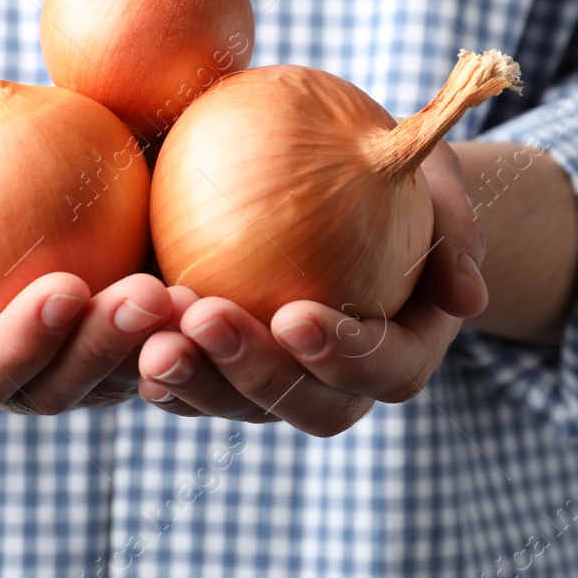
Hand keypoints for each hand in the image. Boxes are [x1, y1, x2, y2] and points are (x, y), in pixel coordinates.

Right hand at [0, 108, 174, 414]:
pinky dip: (191, 327)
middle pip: (62, 388)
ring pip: (123, 377)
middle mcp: (18, 379)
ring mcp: (77, 367)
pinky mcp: (126, 342)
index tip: (62, 287)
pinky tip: (223, 285)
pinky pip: (162, 347)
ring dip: (161, 344)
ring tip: (196, 296)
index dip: (22, 345)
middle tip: (148, 294)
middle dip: (104, 348)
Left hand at [135, 142, 487, 436]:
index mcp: (399, 351)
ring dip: (192, 376)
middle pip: (303, 406)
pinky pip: (182, 373)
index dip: (346, 357)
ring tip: (149, 334)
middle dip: (253, 374)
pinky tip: (110, 320)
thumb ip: (452, 224)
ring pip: (232, 403)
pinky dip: (147, 357)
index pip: (384, 372)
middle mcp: (334, 382)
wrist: (335, 173)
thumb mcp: (432, 176)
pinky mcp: (213, 361)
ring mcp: (271, 380)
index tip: (299, 314)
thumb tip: (466, 293)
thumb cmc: (394, 171)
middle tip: (205, 318)